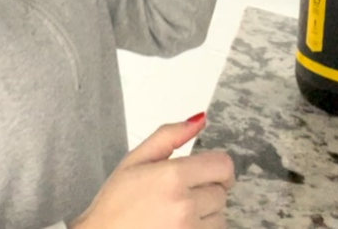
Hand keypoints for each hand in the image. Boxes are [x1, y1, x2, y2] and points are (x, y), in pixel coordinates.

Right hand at [69, 113, 234, 228]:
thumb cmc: (114, 205)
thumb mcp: (134, 160)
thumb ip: (169, 135)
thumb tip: (200, 120)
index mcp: (172, 176)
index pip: (223, 165)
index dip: (217, 168)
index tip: (208, 174)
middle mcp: (184, 204)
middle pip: (221, 191)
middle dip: (204, 192)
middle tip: (177, 197)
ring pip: (220, 217)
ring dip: (205, 216)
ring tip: (176, 216)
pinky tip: (178, 228)